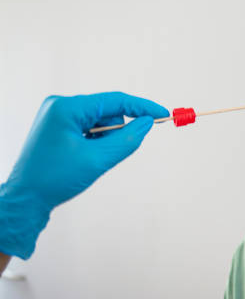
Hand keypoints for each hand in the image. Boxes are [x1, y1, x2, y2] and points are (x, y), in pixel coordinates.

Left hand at [0, 92, 168, 258]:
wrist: (24, 200)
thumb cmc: (54, 180)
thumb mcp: (98, 160)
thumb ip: (127, 139)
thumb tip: (148, 123)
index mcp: (67, 107)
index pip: (115, 100)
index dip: (142, 107)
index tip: (163, 114)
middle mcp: (60, 106)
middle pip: (107, 110)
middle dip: (119, 129)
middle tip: (121, 147)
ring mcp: (57, 116)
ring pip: (99, 120)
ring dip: (106, 138)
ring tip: (93, 159)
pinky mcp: (57, 126)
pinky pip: (88, 127)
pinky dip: (97, 141)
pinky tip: (86, 157)